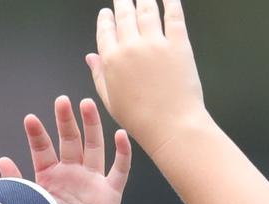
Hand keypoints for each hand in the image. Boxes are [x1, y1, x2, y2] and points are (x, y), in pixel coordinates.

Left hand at [0, 96, 131, 203]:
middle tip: (61, 101)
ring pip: (94, 147)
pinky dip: (122, 152)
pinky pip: (119, 170)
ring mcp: (92, 183)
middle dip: (65, 120)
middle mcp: (71, 176)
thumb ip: (17, 188)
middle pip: (69, 141)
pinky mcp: (110, 194)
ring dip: (91, 126)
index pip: (42, 150)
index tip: (30, 119)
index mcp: (48, 180)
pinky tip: (121, 135)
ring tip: (86, 105)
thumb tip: (2, 160)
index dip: (37, 134)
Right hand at [87, 0, 208, 155]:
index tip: (107, 13)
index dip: (106, 19)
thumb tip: (90, 58)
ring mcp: (155, 44)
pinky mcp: (178, 45)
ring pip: (146, 9)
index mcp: (112, 60)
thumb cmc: (142, 120)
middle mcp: (131, 47)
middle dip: (122, 2)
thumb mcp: (111, 101)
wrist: (172, 127)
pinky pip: (173, 15)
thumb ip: (99, 75)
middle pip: (124, 14)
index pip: (105, 30)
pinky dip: (171, 2)